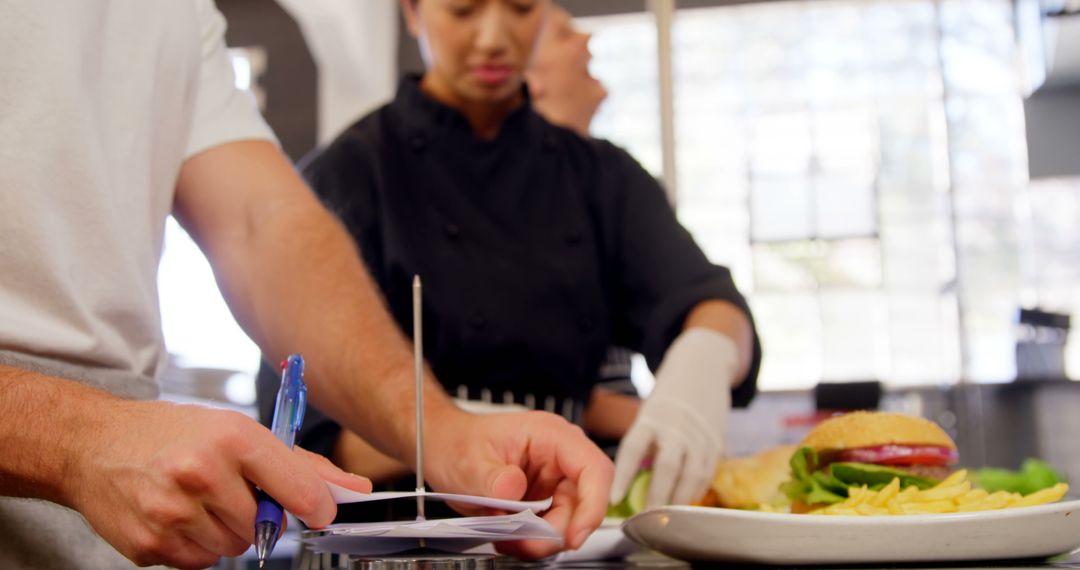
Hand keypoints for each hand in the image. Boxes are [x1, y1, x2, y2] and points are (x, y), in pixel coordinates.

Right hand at [67, 399, 370, 569]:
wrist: (94, 444)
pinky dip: (196, 546)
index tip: (322, 511)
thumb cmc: (173, 434)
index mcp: (232, 438)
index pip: (298, 487)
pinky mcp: (149, 543)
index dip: (316, 505)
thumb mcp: (236, 430)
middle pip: (264, 525)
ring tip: (199, 501)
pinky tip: (178, 516)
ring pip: (233, 548)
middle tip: (229, 490)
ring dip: (225, 531)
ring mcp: (172, 512)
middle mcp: (202, 473)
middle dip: (255, 514)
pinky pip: (199, 563)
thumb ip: (298, 464)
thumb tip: (353, 489)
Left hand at [425, 410, 613, 559]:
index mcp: (549, 435)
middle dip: (557, 531)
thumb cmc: (458, 442)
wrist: (443, 450)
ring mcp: (552, 479)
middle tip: (524, 544)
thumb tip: (512, 490)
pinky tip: (509, 536)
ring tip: (509, 539)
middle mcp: (558, 456)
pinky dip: (532, 539)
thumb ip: (492, 477)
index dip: (592, 505)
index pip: (593, 469)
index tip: (573, 537)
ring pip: (568, 519)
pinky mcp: (544, 499)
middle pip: (583, 502)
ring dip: (542, 538)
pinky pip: (551, 526)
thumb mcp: (468, 461)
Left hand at [610, 328, 737, 508]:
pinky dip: (697, 490)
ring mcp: (699, 433)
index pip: (633, 449)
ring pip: (692, 474)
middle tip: (647, 518)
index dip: (623, 476)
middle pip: (667, 466)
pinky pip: (708, 472)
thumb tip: (633, 483)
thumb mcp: (650, 413)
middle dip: (657, 496)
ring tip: (668, 516)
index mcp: (651, 416)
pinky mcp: (717, 440)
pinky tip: (687, 501)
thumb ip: (645, 444)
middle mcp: (676, 425)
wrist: (704, 365)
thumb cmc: (668, 396)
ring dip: (680, 499)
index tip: (614, 499)